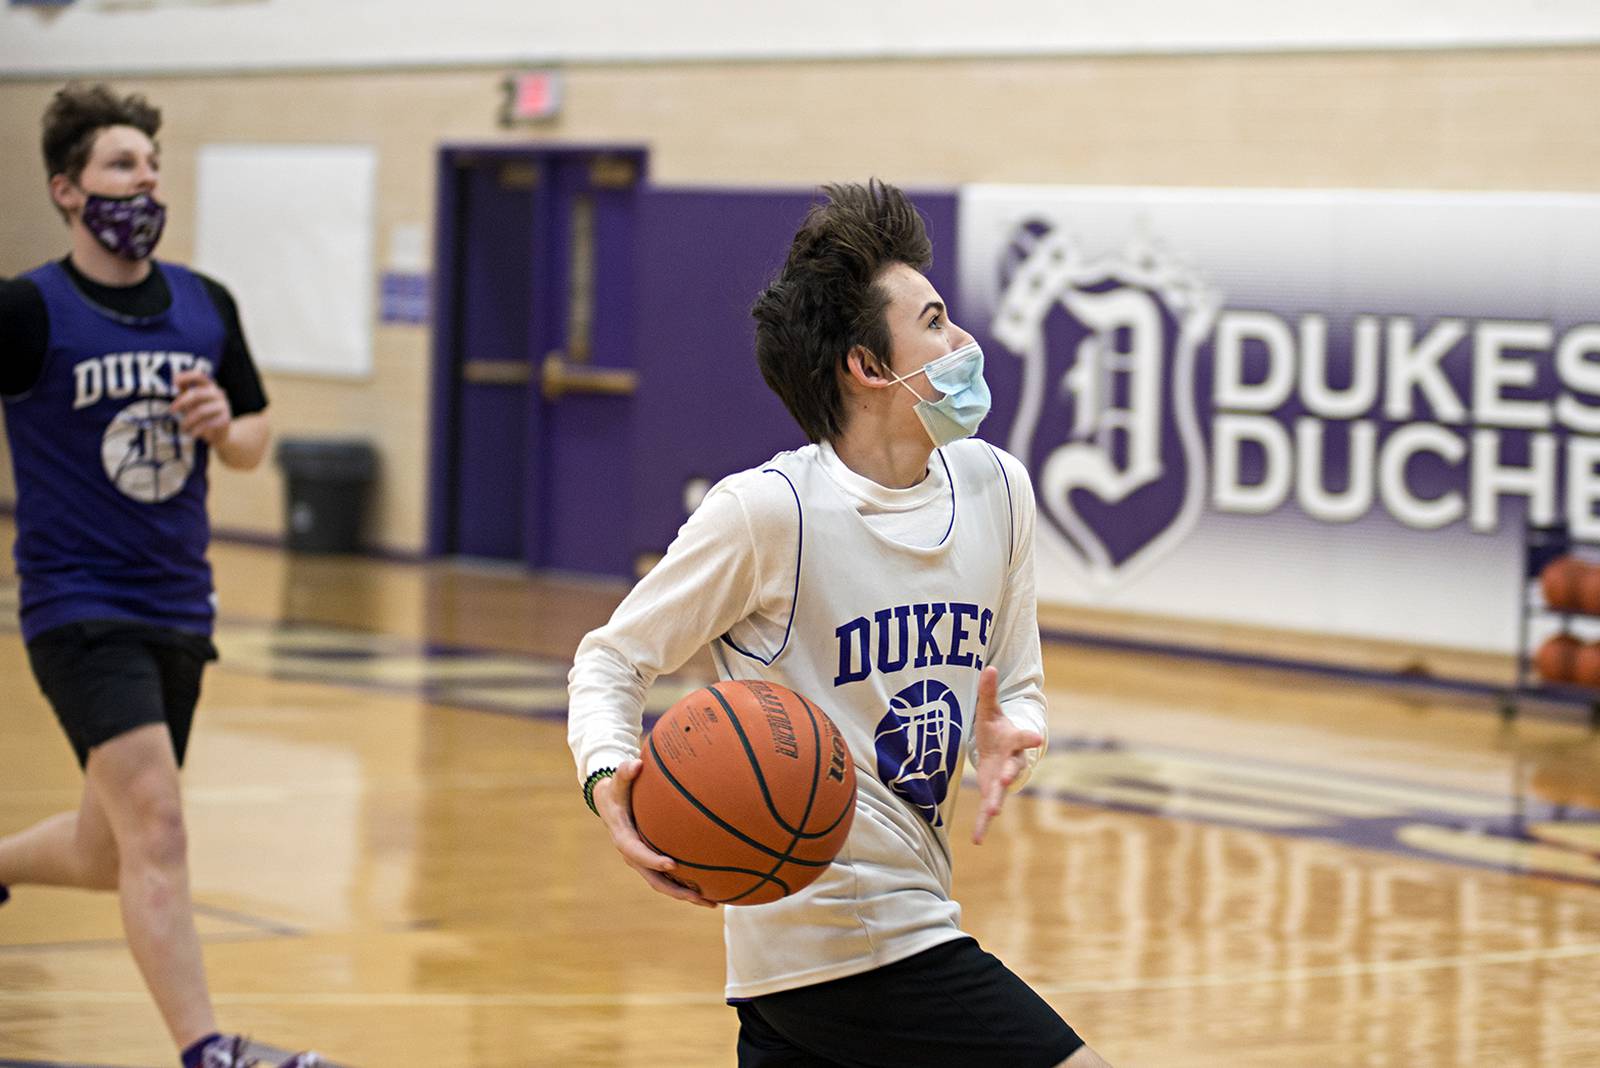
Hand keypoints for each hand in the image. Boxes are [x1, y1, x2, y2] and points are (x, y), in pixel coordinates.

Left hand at [170, 368, 231, 445]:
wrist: (219, 435)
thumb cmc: (202, 416)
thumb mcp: (192, 402)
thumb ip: (185, 391)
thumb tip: (175, 378)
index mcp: (210, 386)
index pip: (199, 376)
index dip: (187, 376)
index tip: (174, 382)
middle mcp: (218, 394)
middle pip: (196, 394)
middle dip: (181, 402)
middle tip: (171, 410)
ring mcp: (223, 406)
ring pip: (200, 411)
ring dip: (187, 421)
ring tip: (183, 428)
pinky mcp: (225, 419)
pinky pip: (207, 424)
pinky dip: (196, 430)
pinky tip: (192, 434)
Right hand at [591, 760, 718, 907]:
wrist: (610, 802)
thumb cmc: (617, 789)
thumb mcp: (618, 779)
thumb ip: (625, 771)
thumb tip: (636, 764)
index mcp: (624, 838)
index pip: (637, 853)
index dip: (653, 860)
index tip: (672, 864)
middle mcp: (633, 855)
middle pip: (654, 880)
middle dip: (676, 891)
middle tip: (699, 897)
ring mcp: (643, 861)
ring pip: (664, 884)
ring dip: (686, 895)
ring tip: (712, 903)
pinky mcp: (652, 860)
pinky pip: (670, 877)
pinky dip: (687, 885)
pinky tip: (711, 887)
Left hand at [970, 665, 1041, 844]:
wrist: (1003, 749)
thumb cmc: (997, 727)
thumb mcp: (990, 709)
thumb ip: (989, 692)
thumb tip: (988, 667)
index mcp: (1013, 741)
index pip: (1023, 738)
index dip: (1029, 737)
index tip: (1036, 737)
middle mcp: (1011, 762)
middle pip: (1012, 768)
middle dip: (1009, 774)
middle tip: (1005, 779)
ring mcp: (1002, 779)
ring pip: (1001, 791)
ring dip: (996, 800)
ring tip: (993, 811)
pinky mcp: (991, 792)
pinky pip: (987, 809)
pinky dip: (982, 824)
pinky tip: (976, 840)